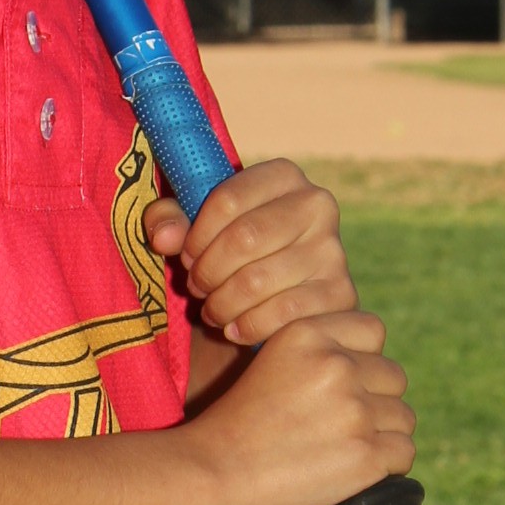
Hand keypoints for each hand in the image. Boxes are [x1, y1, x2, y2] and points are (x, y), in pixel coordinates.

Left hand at [145, 160, 358, 345]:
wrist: (278, 299)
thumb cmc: (230, 254)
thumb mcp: (196, 230)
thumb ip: (169, 221)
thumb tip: (164, 237)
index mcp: (283, 176)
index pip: (227, 199)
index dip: (196, 234)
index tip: (187, 256)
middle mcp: (317, 204)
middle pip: (244, 238)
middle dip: (208, 271)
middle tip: (197, 287)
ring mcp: (333, 250)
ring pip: (257, 280)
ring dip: (221, 303)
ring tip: (212, 310)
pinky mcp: (340, 294)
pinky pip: (281, 314)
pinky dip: (247, 326)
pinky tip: (235, 328)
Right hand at [180, 303, 414, 504]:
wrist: (208, 473)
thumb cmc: (231, 428)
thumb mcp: (269, 364)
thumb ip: (313, 359)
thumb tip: (360, 373)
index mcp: (307, 333)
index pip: (372, 330)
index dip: (363, 358)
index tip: (345, 383)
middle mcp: (336, 364)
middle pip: (392, 376)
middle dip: (375, 399)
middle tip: (342, 426)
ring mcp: (354, 409)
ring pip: (402, 417)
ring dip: (382, 434)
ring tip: (347, 451)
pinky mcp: (366, 453)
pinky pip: (404, 453)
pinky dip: (386, 465)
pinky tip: (357, 471)